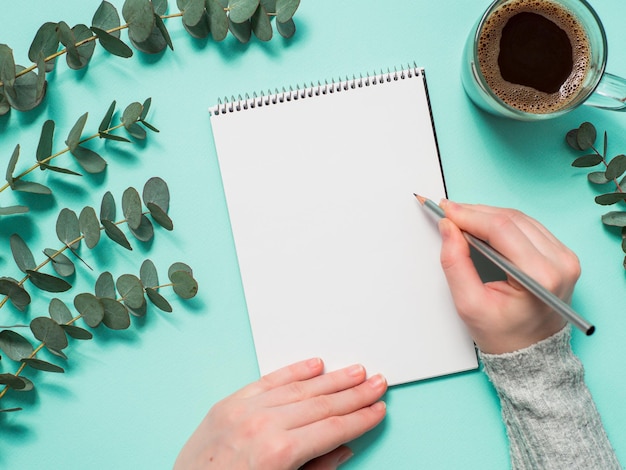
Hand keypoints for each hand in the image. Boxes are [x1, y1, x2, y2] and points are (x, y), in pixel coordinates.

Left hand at [174, 358, 386, 469]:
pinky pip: (267, 380)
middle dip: (354, 394)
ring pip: (299, 388)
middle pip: (322, 403)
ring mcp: (244, 410)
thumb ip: (316, 469)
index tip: (378, 409)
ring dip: (332, 379)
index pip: (333, 427)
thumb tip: (343, 447)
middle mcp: (263, 425)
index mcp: (280, 454)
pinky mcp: (228, 403)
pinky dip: (293, 371)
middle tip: (377, 383)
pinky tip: (315, 364)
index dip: (360, 418)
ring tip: (355, 371)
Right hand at [438, 200, 580, 353]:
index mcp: (541, 277)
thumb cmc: (504, 335)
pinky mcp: (562, 255)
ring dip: (488, 214)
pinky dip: (503, 222)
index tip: (445, 210)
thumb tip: (448, 228)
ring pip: (520, 219)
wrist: (531, 353)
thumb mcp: (469, 305)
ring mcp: (565, 258)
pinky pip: (529, 226)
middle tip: (448, 212)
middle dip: (475, 212)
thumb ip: (455, 263)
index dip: (469, 215)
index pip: (501, 229)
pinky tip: (483, 225)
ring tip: (462, 218)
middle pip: (511, 219)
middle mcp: (560, 263)